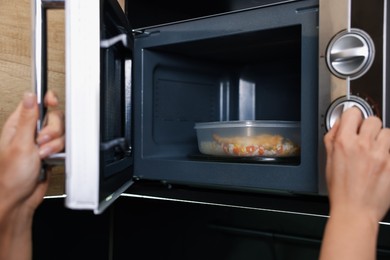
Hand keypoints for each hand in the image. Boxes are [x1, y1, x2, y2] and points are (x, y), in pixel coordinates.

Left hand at [0, 91, 64, 213]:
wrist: (19, 199)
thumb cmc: (12, 177)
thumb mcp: (20, 144)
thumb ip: (27, 119)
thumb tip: (30, 96)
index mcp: (17, 125)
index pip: (35, 103)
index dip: (46, 100)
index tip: (52, 103)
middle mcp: (30, 132)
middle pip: (53, 117)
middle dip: (53, 130)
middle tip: (42, 142)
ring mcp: (41, 143)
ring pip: (61, 132)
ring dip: (55, 144)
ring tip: (43, 155)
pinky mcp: (50, 152)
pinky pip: (63, 145)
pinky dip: (60, 152)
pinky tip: (50, 159)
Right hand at [324, 107, 389, 221]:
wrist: (355, 210)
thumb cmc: (341, 189)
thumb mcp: (328, 160)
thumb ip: (333, 138)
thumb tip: (340, 123)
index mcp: (344, 142)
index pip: (353, 113)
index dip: (353, 117)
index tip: (354, 122)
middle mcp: (363, 145)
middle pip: (373, 119)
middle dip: (369, 128)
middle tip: (366, 139)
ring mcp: (381, 155)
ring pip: (388, 132)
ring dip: (382, 140)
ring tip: (376, 152)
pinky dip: (388, 153)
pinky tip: (382, 163)